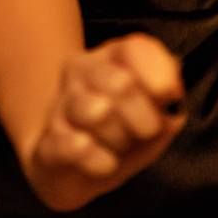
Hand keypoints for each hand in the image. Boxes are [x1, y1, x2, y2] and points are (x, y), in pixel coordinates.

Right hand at [25, 33, 185, 210]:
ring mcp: (61, 105)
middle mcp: (82, 71)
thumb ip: (168, 98)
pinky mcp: (47, 140)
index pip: (136, 48)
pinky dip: (100, 160)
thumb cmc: (121, 133)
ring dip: (121, 139)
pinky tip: (106, 163)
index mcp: (112, 57)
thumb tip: (169, 94)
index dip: (158, 74)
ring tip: (122, 147)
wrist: (73, 170)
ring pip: (98, 113)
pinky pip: (76, 147)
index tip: (169, 96)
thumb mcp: (154, 112)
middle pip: (121, 83)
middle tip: (147, 132)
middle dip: (145, 118)